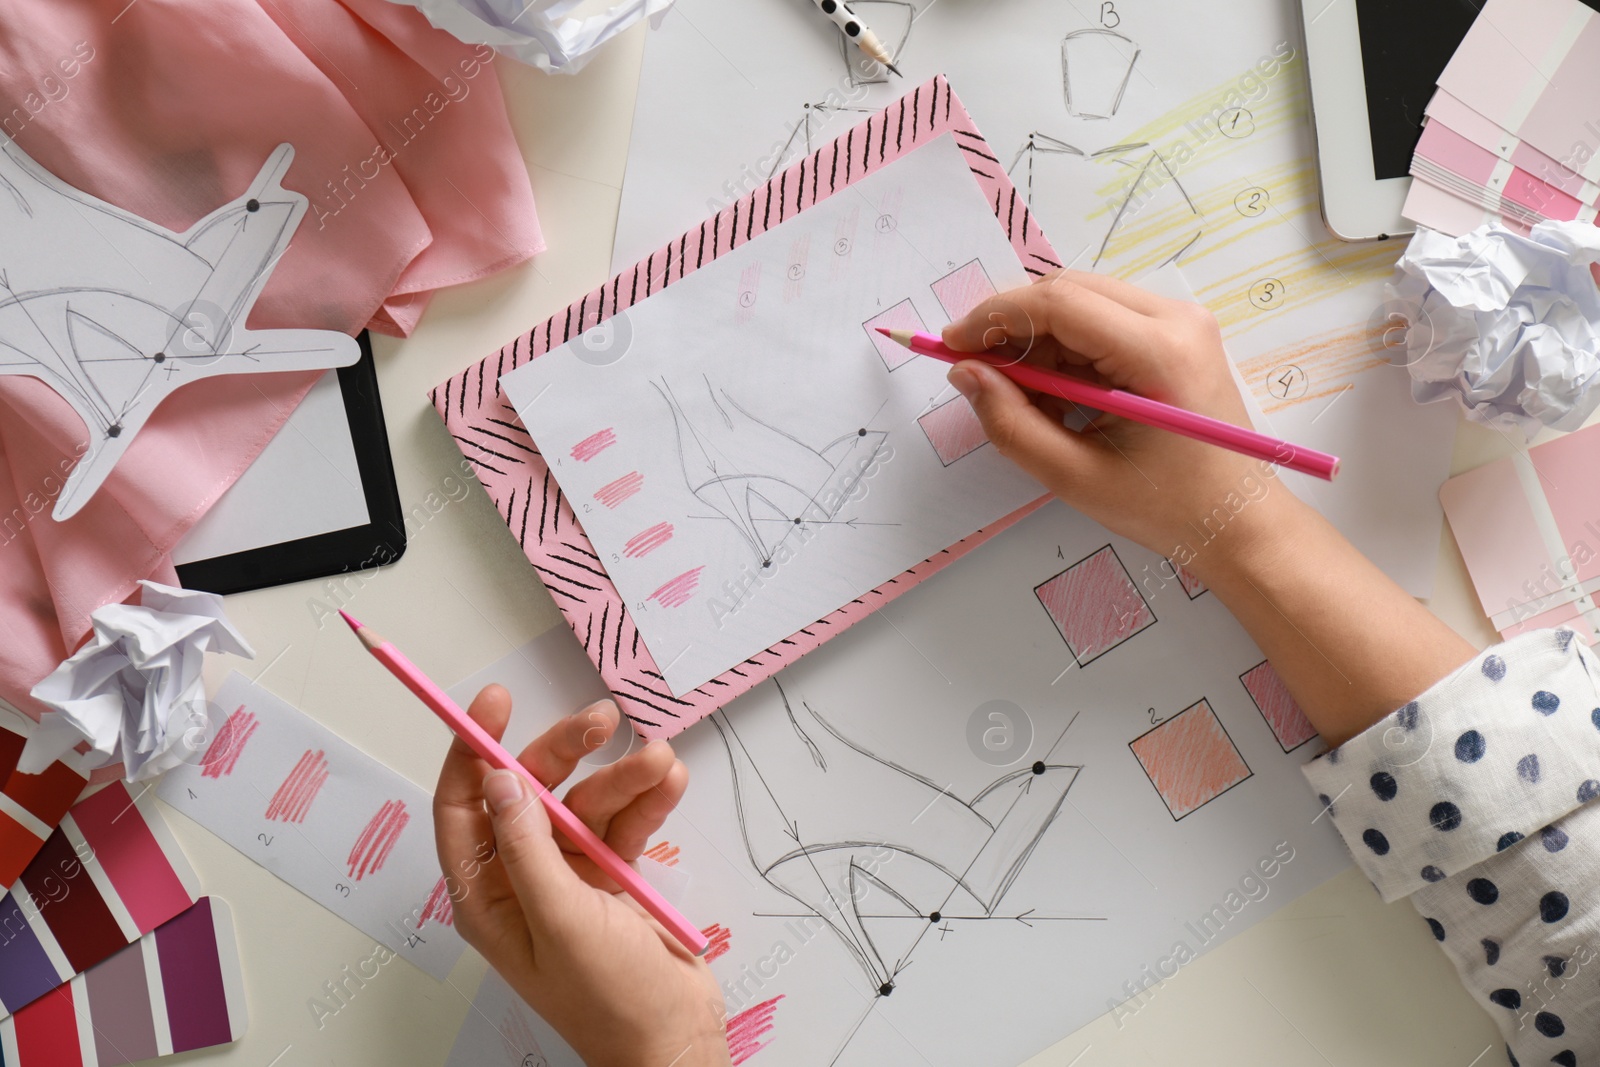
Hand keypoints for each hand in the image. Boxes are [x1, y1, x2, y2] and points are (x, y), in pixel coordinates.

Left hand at [434, 686, 729, 1066]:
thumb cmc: (609, 1001)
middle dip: (566, 752)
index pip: (464, 807)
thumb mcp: (561, 920)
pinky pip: (625, 821)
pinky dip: (648, 800)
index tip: (495, 702)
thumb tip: (499, 781)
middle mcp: (523, 878)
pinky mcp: (613, 875)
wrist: (675, 1037)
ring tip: (661, 764)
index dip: (473, 750)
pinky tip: (669, 784)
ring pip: (588, 801)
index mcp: (489, 896)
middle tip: (602, 721)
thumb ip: (528, 847)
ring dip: (625, 777)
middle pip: (532, 790)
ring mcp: (570, 875)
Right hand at [943, 270, 1302, 575]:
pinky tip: (1058, 396)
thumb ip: (1011, 423)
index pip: (1058, 304)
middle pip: (1069, 292)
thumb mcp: (1075, 476)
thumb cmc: (1168, 508)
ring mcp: (1182, 322)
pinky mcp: (1178, 335)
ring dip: (1040, 340)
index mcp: (1159, 352)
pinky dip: (1068, 349)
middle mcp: (1177, 319)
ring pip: (1084, 302)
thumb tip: (966, 373)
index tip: (952, 346)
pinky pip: (1105, 321)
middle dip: (1013, 327)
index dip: (994, 318)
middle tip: (978, 372)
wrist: (1239, 521)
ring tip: (1024, 398)